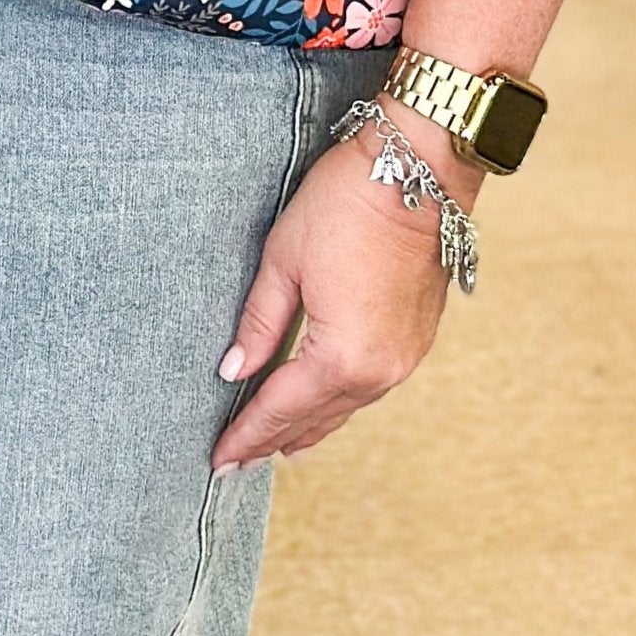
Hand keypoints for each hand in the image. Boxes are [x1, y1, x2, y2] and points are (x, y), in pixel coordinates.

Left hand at [210, 118, 466, 471]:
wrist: (415, 172)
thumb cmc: (343, 205)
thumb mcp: (284, 259)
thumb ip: (259, 323)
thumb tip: (233, 371)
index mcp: (341, 355)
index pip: (281, 408)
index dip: (246, 434)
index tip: (218, 461)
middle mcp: (379, 371)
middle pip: (315, 418)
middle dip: (272, 440)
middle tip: (236, 463)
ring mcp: (404, 359)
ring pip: (345, 408)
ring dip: (308, 426)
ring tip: (274, 445)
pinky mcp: (417, 341)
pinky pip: (368, 388)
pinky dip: (338, 401)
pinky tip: (320, 406)